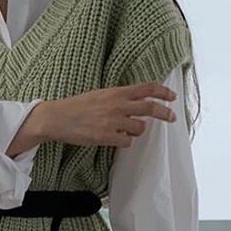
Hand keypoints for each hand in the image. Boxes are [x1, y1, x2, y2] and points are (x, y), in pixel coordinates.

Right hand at [8, 83, 177, 154]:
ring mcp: (113, 121)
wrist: (58, 118)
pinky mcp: (107, 136)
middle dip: (165, 113)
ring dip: (136, 131)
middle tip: (172, 117)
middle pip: (150, 108)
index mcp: (116, 91)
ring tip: (124, 130)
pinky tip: (115, 138)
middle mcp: (118, 105)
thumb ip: (120, 97)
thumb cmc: (78, 106)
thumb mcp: (101, 94)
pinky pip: (127, 142)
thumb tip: (138, 102)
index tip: (172, 97)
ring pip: (140, 128)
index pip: (146, 88)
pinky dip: (125, 141)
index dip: (162, 92)